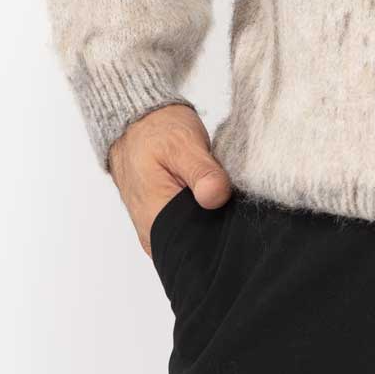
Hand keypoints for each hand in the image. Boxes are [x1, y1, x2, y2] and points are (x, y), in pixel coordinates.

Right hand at [108, 101, 235, 255]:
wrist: (134, 126)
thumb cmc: (155, 133)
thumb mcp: (183, 144)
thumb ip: (201, 172)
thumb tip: (217, 197)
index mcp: (155, 219)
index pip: (196, 247)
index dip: (222, 234)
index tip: (240, 212)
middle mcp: (153, 233)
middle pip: (198, 246)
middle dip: (221, 228)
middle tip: (235, 199)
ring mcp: (158, 230)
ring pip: (195, 237)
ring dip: (213, 221)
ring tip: (222, 195)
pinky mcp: (165, 222)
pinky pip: (190, 228)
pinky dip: (205, 216)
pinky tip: (214, 198)